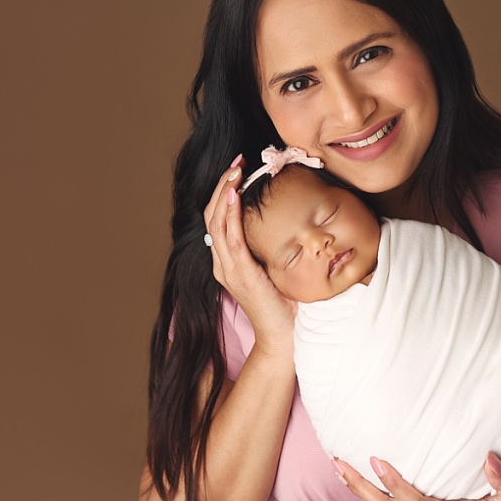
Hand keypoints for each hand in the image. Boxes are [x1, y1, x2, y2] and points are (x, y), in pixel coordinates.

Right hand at [204, 155, 295, 352]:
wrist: (284, 338)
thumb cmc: (285, 305)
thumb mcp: (276, 270)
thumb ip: (273, 249)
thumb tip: (288, 221)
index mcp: (229, 262)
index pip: (218, 219)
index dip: (223, 192)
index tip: (237, 170)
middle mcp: (222, 264)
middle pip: (212, 216)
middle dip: (221, 185)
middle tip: (236, 162)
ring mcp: (228, 270)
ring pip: (216, 223)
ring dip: (224, 193)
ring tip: (234, 171)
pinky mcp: (240, 274)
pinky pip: (230, 239)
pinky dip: (230, 214)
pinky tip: (234, 195)